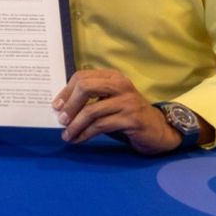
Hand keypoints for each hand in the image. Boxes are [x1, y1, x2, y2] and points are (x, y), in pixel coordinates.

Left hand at [53, 69, 180, 154]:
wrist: (159, 129)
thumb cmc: (126, 115)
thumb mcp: (108, 101)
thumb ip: (89, 99)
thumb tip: (60, 107)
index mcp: (112, 76)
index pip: (82, 77)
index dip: (66, 91)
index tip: (56, 106)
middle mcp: (120, 85)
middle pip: (86, 87)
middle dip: (69, 105)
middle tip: (61, 119)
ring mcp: (127, 102)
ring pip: (92, 110)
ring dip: (75, 125)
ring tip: (66, 135)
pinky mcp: (132, 119)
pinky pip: (101, 126)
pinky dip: (85, 134)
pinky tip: (79, 139)